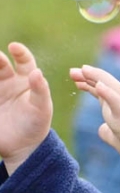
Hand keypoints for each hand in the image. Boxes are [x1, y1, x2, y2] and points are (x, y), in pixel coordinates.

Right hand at [0, 42, 52, 174]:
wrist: (22, 146)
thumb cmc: (37, 124)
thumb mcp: (42, 108)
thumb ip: (40, 90)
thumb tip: (37, 72)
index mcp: (28, 80)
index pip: (25, 61)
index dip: (20, 52)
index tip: (14, 46)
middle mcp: (10, 82)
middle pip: (1, 65)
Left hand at [70, 65, 119, 175]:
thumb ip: (110, 134)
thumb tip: (101, 129)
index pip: (104, 96)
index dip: (91, 86)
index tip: (77, 80)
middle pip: (105, 88)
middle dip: (89, 78)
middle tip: (72, 71)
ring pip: (112, 89)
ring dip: (97, 78)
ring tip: (83, 70)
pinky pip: (118, 104)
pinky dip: (108, 93)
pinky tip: (98, 85)